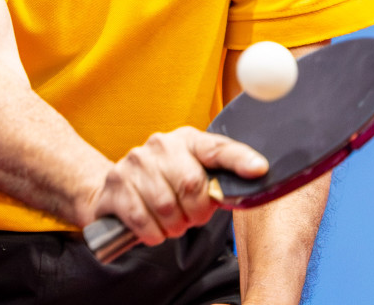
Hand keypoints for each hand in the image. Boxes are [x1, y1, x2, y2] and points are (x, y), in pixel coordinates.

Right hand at [79, 126, 267, 244]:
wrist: (118, 190)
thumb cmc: (166, 187)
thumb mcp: (196, 177)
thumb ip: (221, 179)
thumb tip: (255, 176)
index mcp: (187, 140)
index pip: (217, 148)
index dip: (240, 159)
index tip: (259, 169)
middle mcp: (160, 144)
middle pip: (191, 185)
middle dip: (194, 213)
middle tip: (189, 217)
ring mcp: (134, 162)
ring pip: (166, 206)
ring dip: (172, 226)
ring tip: (170, 221)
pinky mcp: (114, 183)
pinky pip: (143, 219)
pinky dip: (153, 234)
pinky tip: (153, 227)